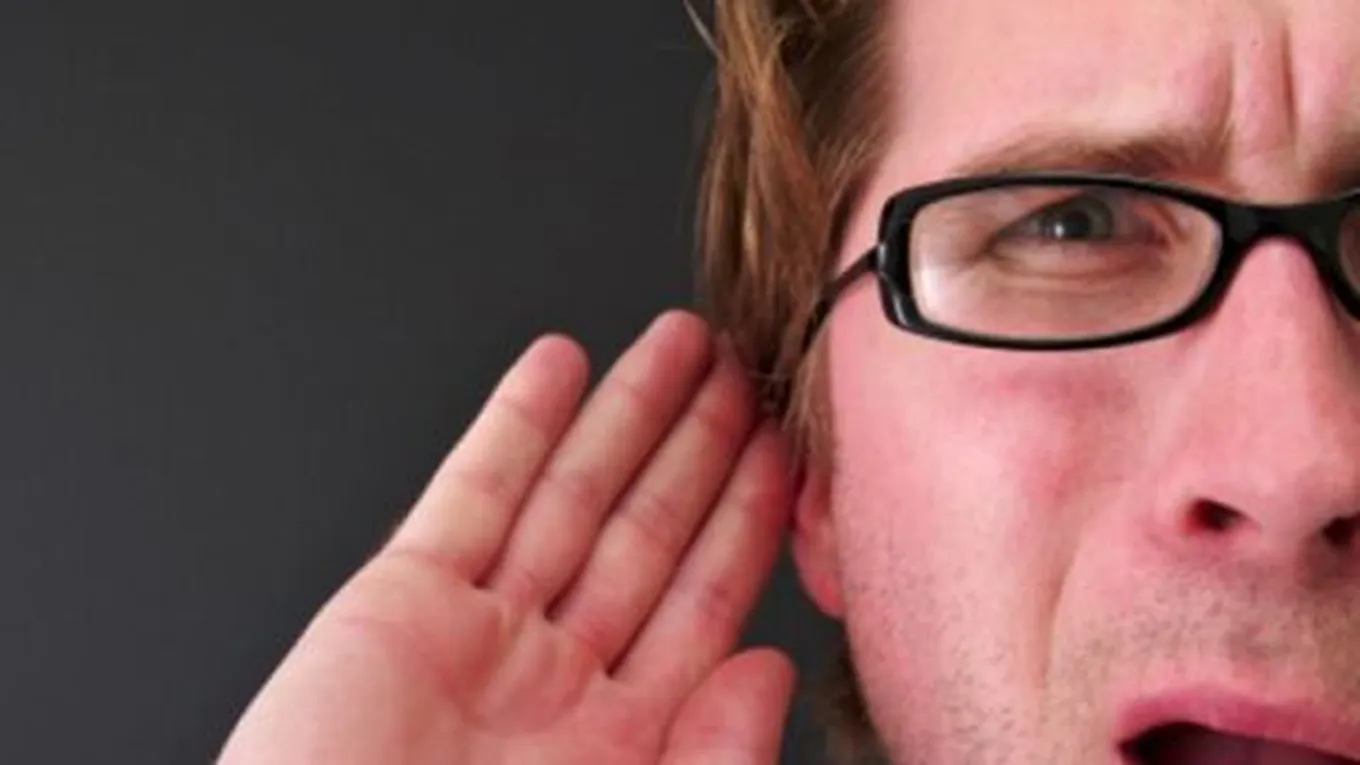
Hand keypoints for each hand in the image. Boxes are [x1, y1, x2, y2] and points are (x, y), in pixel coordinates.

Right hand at [219, 312, 797, 764]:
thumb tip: (770, 670)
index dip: (749, 523)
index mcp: (619, 741)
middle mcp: (555, 677)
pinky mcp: (399, 604)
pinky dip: (515, 427)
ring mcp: (479, 634)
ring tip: (680, 344)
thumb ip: (714, 760)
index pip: (705, 602)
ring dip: (624, 416)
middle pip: (647, 532)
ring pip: (571, 497)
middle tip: (748, 369)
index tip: (790, 455)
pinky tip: (556, 367)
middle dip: (699, 448)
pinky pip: (470, 496)